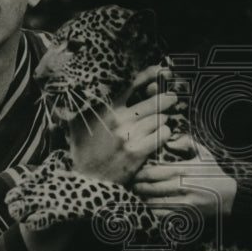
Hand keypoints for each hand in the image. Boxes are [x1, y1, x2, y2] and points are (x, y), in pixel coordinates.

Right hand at [68, 70, 176, 185]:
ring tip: (158, 124)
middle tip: (171, 99)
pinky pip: (162, 135)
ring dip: (162, 121)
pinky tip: (158, 137)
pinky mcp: (137, 151)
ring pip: (160, 118)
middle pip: (154, 101)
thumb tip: (86, 85)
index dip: (152, 75)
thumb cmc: (84, 149)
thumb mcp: (80, 122)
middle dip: (165, 99)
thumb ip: (87, 104)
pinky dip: (163, 135)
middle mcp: (118, 118)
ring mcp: (128, 135)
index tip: (163, 71)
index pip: (134, 83)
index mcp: (107, 108)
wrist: (86, 179)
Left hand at [133, 142, 236, 219]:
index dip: (140, 174)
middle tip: (132, 186)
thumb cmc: (214, 173)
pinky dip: (153, 213)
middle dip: (138, 187)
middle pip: (151, 188)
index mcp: (184, 170)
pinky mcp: (186, 215)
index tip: (135, 174)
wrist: (230, 196)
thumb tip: (170, 142)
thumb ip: (187, 143)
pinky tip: (148, 209)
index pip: (154, 172)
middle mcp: (183, 186)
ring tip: (137, 197)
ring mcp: (184, 202)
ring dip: (143, 201)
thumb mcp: (204, 154)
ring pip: (155, 203)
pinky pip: (164, 215)